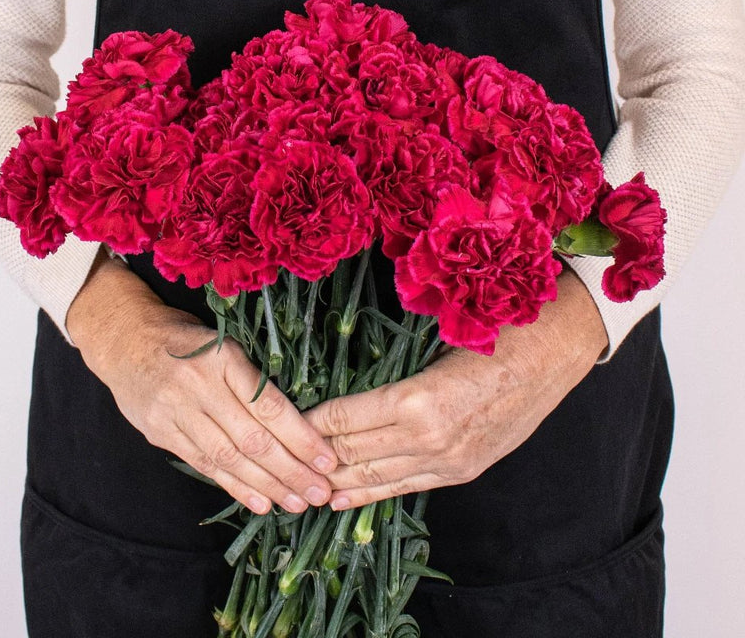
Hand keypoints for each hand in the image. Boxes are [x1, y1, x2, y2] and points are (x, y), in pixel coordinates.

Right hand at [66, 252, 337, 514]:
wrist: (126, 339)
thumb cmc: (189, 340)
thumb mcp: (225, 344)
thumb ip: (253, 378)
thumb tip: (302, 420)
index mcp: (224, 359)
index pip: (269, 406)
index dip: (301, 437)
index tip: (328, 459)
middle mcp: (200, 387)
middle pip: (252, 439)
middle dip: (291, 470)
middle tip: (321, 492)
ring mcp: (177, 413)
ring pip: (229, 458)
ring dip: (267, 486)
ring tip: (298, 503)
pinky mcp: (162, 433)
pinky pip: (204, 465)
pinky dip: (235, 487)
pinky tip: (261, 503)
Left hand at [304, 268, 608, 509]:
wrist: (553, 352)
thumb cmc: (494, 332)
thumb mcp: (434, 340)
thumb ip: (389, 365)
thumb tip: (344, 375)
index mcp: (417, 400)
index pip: (343, 419)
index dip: (309, 422)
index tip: (282, 420)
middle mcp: (429, 438)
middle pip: (352, 453)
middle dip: (312, 456)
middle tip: (279, 454)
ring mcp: (447, 460)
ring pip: (374, 478)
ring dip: (335, 481)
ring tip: (300, 485)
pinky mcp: (462, 470)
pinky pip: (405, 488)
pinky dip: (369, 496)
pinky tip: (342, 501)